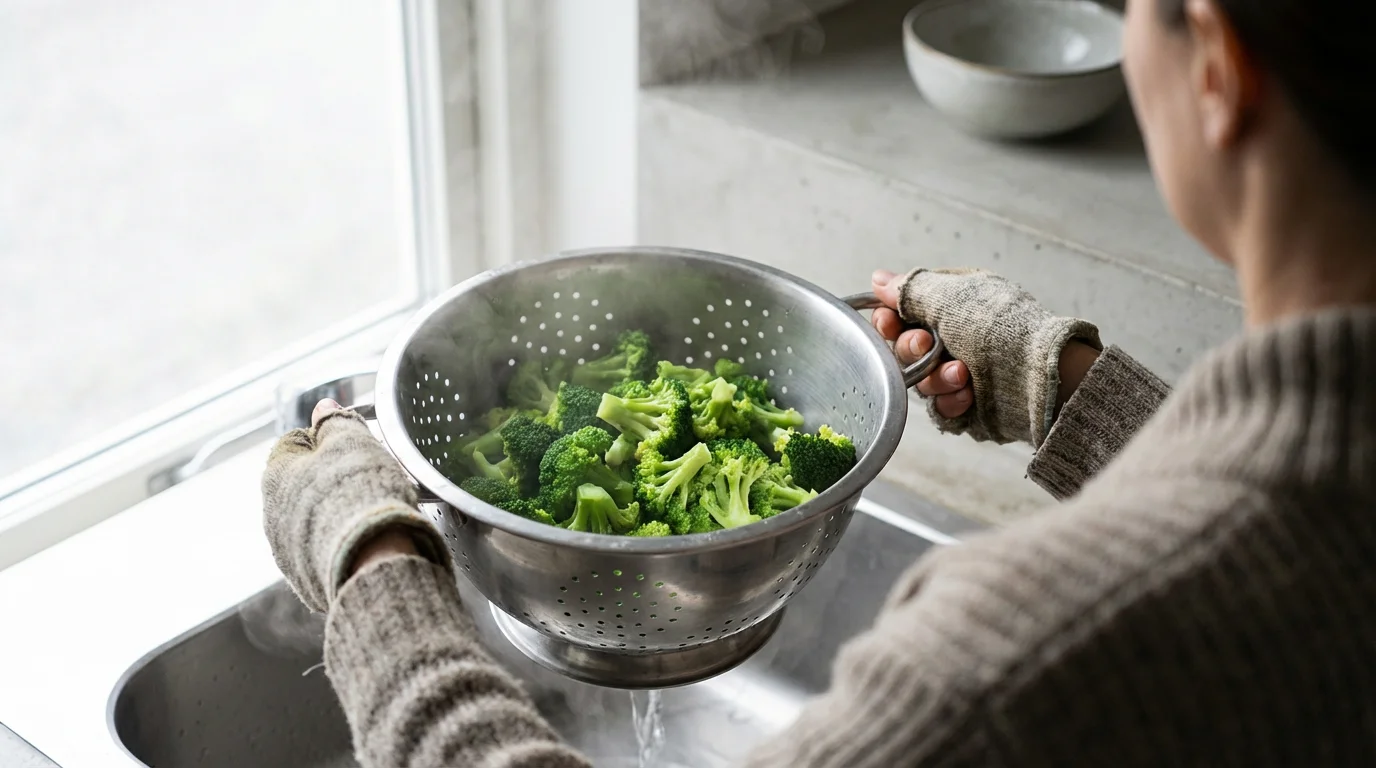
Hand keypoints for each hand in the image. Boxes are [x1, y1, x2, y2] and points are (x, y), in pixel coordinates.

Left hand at [261, 399, 447, 611]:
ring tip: (371, 512)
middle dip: (333, 478)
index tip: (353, 445)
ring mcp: (287, 551)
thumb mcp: (352, 441)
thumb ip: (336, 421)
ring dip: (336, 512)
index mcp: (276, 474)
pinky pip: (324, 552)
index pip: (295, 442)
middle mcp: (272, 513)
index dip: (327, 438)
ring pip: (313, 520)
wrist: (371, 560)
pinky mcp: (305, 579)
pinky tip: (366, 540)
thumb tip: (324, 406)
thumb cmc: (360, 494)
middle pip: (304, 484)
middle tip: (368, 477)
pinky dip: (341, 544)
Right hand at [869, 268, 1101, 446]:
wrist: (1039, 376)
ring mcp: (961, 374)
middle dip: (911, 349)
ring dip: (935, 378)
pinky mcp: (968, 406)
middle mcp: (954, 339)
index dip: (889, 321)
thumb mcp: (950, 298)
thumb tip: (877, 278)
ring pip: (920, 383)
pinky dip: (950, 403)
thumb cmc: (1000, 328)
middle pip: (904, 350)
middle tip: (927, 345)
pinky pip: (939, 409)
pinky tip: (968, 396)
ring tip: (962, 375)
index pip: (901, 314)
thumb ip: (909, 289)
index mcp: (950, 307)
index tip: (891, 322)